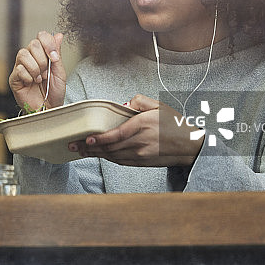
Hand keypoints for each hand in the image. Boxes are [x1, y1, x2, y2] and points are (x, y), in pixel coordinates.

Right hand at [8, 31, 65, 111]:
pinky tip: (31, 83)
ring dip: (35, 68)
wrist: (49, 109)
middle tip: (46, 73)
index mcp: (42, 54)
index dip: (48, 43)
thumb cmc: (54, 92)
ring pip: (23, 54)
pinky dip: (29, 77)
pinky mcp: (14, 78)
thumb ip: (57, 53)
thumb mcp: (60, 72)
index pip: (41, 36)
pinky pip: (19, 69)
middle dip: (42, 60)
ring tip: (39, 79)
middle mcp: (30, 58)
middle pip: (32, 44)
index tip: (54, 57)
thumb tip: (59, 35)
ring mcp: (21, 67)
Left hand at [68, 94, 203, 166]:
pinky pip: (120, 161)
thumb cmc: (175, 124)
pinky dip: (107, 158)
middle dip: (89, 148)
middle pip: (110, 148)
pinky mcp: (141, 162)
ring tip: (80, 151)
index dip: (99, 139)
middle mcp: (140, 143)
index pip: (115, 135)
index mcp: (142, 126)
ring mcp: (140, 155)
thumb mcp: (158, 104)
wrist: (191, 145)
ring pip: (112, 156)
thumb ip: (139, 101)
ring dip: (95, 154)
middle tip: (73, 145)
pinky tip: (98, 155)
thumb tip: (123, 106)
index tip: (87, 138)